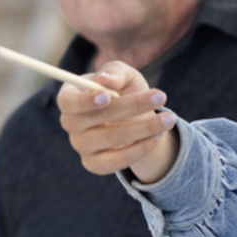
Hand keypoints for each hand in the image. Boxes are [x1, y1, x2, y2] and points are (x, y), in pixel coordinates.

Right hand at [56, 61, 178, 182]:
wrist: (135, 119)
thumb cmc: (123, 91)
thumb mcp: (123, 75)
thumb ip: (115, 72)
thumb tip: (106, 81)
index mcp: (70, 96)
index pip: (68, 101)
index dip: (84, 101)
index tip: (108, 96)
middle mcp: (70, 122)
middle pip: (95, 118)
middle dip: (132, 106)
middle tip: (161, 97)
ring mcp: (80, 145)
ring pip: (110, 139)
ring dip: (143, 129)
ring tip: (168, 119)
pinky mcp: (93, 164)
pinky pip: (115, 162)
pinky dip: (139, 150)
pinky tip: (156, 137)